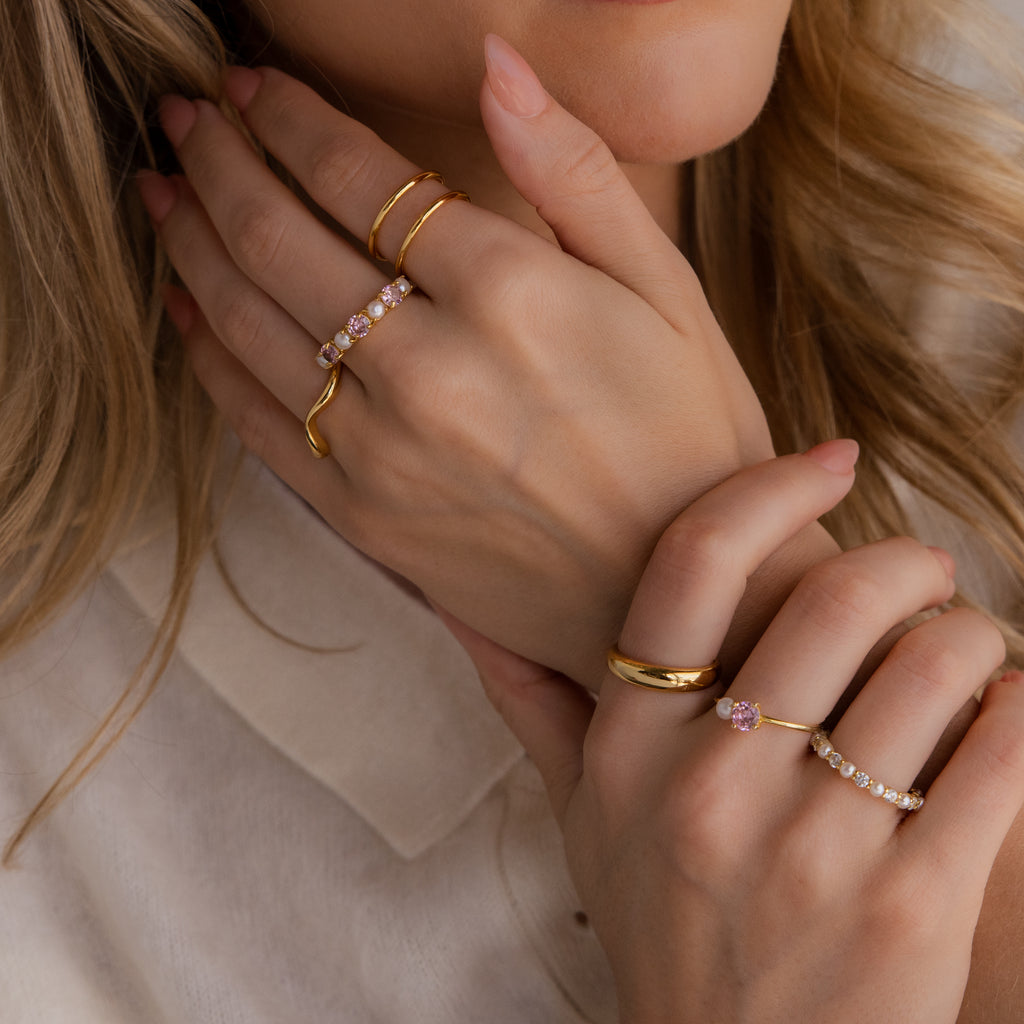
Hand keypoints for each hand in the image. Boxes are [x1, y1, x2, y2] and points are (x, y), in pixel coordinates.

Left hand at [137, 39, 783, 687]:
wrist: (671, 596)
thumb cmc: (690, 441)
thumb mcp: (669, 294)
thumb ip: (578, 174)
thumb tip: (499, 64)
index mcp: (512, 294)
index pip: (360, 179)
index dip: (291, 121)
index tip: (254, 87)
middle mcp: (431, 369)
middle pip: (280, 238)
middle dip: (220, 162)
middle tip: (187, 119)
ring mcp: (385, 452)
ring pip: (248, 322)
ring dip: (193, 244)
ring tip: (166, 192)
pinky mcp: (363, 517)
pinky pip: (257, 422)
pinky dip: (209, 355)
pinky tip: (189, 309)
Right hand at [442, 443, 1023, 1023]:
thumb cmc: (663, 927)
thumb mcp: (580, 818)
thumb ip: (531, 705)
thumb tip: (463, 605)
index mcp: (633, 748)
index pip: (691, 568)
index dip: (768, 490)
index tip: (832, 458)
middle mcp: (712, 785)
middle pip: (835, 599)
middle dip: (908, 561)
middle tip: (924, 569)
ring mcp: (812, 848)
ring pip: (932, 664)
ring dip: (971, 634)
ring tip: (967, 645)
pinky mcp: (911, 905)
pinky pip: (1000, 754)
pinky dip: (1021, 708)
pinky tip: (1004, 711)